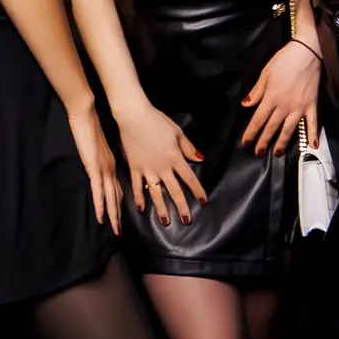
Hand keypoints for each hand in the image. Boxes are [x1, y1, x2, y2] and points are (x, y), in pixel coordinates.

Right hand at [67, 99, 121, 230]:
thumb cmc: (91, 125)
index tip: (121, 215)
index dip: (119, 202)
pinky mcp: (94, 168)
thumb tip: (102, 164)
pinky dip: (100, 205)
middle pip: (116, 196)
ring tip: (116, 230)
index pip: (117, 187)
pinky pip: (98, 190)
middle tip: (120, 230)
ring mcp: (103, 169)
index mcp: (111, 163)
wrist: (86, 114)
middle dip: (118, 214)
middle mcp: (110, 168)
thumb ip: (101, 156)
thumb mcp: (99, 144)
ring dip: (113, 215)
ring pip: (110, 197)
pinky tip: (101, 217)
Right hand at [118, 101, 206, 225]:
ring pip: (155, 193)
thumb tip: (201, 159)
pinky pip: (136, 186)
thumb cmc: (158, 122)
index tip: (204, 202)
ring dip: (161, 208)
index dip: (198, 191)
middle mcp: (162, 168)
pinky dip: (138, 197)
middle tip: (187, 220)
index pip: (190, 178)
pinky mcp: (134, 167)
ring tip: (165, 221)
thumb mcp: (178, 132)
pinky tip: (141, 209)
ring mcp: (147, 169)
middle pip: (174, 190)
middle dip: (182, 207)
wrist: (134, 117)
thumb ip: (189, 148)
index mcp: (175, 158)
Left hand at [241, 39, 320, 156]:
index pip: (258, 120)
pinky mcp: (312, 105)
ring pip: (289, 129)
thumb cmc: (285, 60)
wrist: (307, 51)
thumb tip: (246, 105)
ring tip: (277, 153)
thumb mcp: (265, 73)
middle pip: (272, 128)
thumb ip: (256, 91)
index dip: (250, 133)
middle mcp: (284, 106)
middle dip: (263, 142)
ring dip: (282, 142)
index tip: (245, 143)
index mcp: (271, 98)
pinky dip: (312, 135)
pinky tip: (312, 145)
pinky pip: (312, 123)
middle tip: (258, 153)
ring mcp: (299, 107)